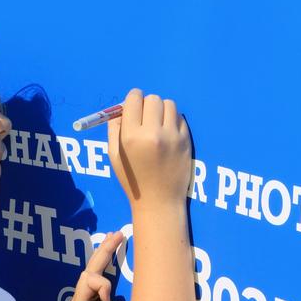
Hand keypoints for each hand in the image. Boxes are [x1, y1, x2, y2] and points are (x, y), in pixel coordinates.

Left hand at [64, 231, 128, 300]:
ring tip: (117, 238)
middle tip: (118, 234)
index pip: (88, 282)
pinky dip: (105, 265)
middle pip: (90, 268)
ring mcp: (83, 299)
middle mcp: (80, 299)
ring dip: (104, 254)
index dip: (103, 286)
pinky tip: (112, 257)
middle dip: (104, 251)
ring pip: (92, 270)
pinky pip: (96, 279)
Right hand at [107, 89, 192, 209]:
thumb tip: (120, 109)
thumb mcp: (114, 155)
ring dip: (162, 110)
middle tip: (145, 116)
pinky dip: (173, 121)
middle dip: (147, 104)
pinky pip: (180, 118)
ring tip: (158, 124)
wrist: (159, 201)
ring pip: (169, 105)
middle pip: (152, 99)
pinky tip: (168, 133)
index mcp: (131, 136)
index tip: (133, 105)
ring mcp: (172, 137)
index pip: (134, 99)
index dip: (133, 99)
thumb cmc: (132, 179)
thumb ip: (114, 129)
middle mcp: (153, 133)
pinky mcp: (186, 141)